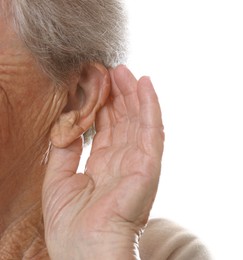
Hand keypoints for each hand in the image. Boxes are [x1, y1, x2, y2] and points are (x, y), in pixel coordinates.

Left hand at [42, 65, 163, 258]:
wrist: (84, 252)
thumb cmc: (70, 224)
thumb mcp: (58, 178)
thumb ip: (66, 149)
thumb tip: (68, 123)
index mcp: (104, 166)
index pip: (105, 129)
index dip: (101, 106)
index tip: (95, 85)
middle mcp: (123, 161)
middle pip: (123, 121)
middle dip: (117, 95)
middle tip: (111, 71)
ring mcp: (138, 162)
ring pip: (138, 121)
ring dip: (133, 95)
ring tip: (125, 71)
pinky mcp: (149, 165)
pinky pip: (152, 131)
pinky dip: (150, 107)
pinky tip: (145, 86)